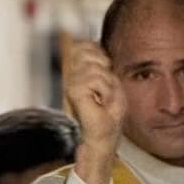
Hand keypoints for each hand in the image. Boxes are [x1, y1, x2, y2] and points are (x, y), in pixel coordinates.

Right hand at [65, 40, 125, 183]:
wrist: (103, 138)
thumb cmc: (108, 115)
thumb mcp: (112, 84)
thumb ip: (102, 65)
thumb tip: (93, 45)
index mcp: (80, 72)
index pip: (83, 46)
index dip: (96, 51)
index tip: (105, 68)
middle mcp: (72, 76)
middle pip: (87, 52)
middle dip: (104, 69)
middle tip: (105, 89)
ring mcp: (71, 84)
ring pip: (94, 68)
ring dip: (107, 84)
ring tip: (103, 98)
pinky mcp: (73, 92)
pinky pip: (95, 79)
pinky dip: (104, 90)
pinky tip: (100, 102)